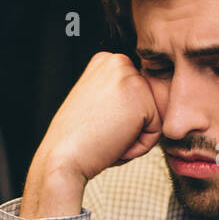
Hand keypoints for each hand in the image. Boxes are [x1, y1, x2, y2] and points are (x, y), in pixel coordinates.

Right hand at [19, 52, 161, 219]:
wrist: (62, 158)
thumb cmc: (74, 141)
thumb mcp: (91, 103)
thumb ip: (114, 95)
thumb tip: (137, 104)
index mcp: (105, 61)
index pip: (134, 95)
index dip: (118, 119)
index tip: (96, 124)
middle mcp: (118, 62)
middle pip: (145, 104)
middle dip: (128, 127)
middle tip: (101, 133)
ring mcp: (130, 77)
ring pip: (152, 117)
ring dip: (134, 137)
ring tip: (107, 137)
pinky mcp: (142, 99)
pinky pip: (156, 131)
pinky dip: (139, 147)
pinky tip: (114, 142)